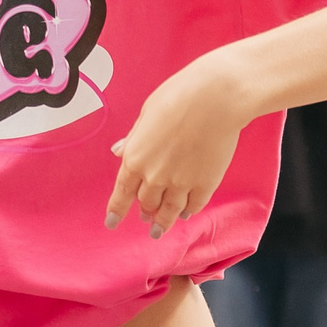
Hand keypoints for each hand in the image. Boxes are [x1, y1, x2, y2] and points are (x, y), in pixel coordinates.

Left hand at [106, 54, 251, 238]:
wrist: (215, 98)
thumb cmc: (179, 97)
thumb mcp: (146, 113)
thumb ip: (134, 138)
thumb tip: (120, 150)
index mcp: (136, 158)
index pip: (122, 192)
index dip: (116, 210)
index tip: (111, 223)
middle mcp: (155, 176)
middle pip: (146, 203)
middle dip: (144, 212)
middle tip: (144, 218)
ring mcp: (181, 183)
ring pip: (169, 212)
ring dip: (163, 223)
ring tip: (160, 230)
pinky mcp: (205, 184)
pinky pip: (194, 205)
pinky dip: (188, 211)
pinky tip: (186, 213)